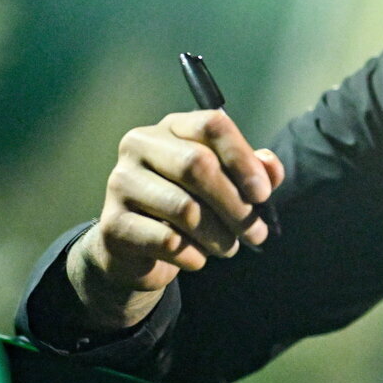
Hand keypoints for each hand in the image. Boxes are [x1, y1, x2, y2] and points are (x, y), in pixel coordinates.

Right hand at [69, 110, 283, 329]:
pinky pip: (167, 241)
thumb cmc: (191, 208)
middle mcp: (140, 145)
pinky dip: (193, 255)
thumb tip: (269, 167)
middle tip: (256, 234)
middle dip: (236, 205)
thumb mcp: (227, 186)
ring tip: (229, 247)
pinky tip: (197, 257)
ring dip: (218, 236)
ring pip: (184, 209)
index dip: (243, 159)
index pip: (211, 125)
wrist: (140, 252)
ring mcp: (121, 182)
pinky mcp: (113, 223)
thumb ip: (254, 173)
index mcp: (172, 128)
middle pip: (197, 165)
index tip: (262, 195)